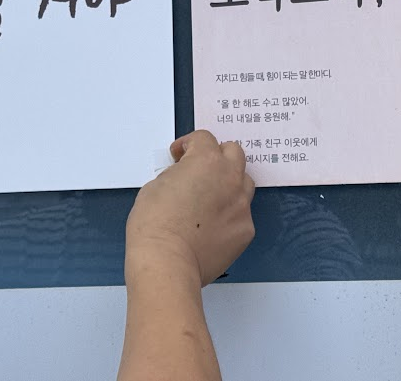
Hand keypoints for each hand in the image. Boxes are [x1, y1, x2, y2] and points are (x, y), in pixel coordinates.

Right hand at [125, 130, 255, 287]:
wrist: (166, 262)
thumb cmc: (154, 225)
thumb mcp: (155, 186)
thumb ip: (176, 174)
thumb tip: (183, 177)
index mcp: (206, 160)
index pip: (204, 138)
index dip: (189, 144)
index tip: (180, 154)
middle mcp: (230, 177)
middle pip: (233, 152)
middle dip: (217, 155)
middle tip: (201, 168)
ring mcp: (241, 204)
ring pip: (244, 182)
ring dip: (230, 183)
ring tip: (211, 197)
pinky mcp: (245, 229)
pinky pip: (242, 213)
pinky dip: (230, 214)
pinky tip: (213, 226)